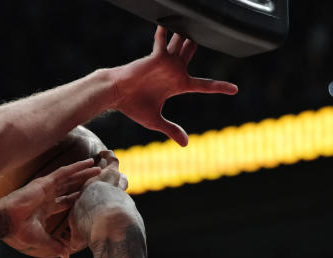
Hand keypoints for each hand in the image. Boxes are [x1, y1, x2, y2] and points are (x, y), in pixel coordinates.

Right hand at [0, 158, 100, 257]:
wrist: (8, 221)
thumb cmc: (20, 230)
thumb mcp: (43, 239)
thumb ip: (56, 246)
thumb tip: (66, 257)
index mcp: (46, 208)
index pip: (66, 201)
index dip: (78, 198)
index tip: (90, 196)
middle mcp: (47, 196)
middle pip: (70, 187)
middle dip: (83, 183)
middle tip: (97, 178)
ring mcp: (46, 188)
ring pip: (69, 178)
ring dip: (83, 172)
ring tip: (98, 167)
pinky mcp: (45, 182)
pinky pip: (64, 172)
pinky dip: (76, 167)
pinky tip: (87, 162)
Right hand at [113, 27, 237, 145]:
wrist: (116, 96)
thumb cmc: (133, 106)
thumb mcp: (155, 121)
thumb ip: (171, 129)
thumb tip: (186, 145)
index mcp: (178, 84)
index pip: (203, 85)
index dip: (219, 87)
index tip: (234, 89)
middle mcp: (174, 70)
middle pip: (192, 52)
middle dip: (198, 43)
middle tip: (212, 31)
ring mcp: (166, 62)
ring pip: (182, 42)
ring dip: (188, 32)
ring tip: (197, 20)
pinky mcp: (156, 57)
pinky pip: (163, 41)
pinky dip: (165, 32)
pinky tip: (168, 21)